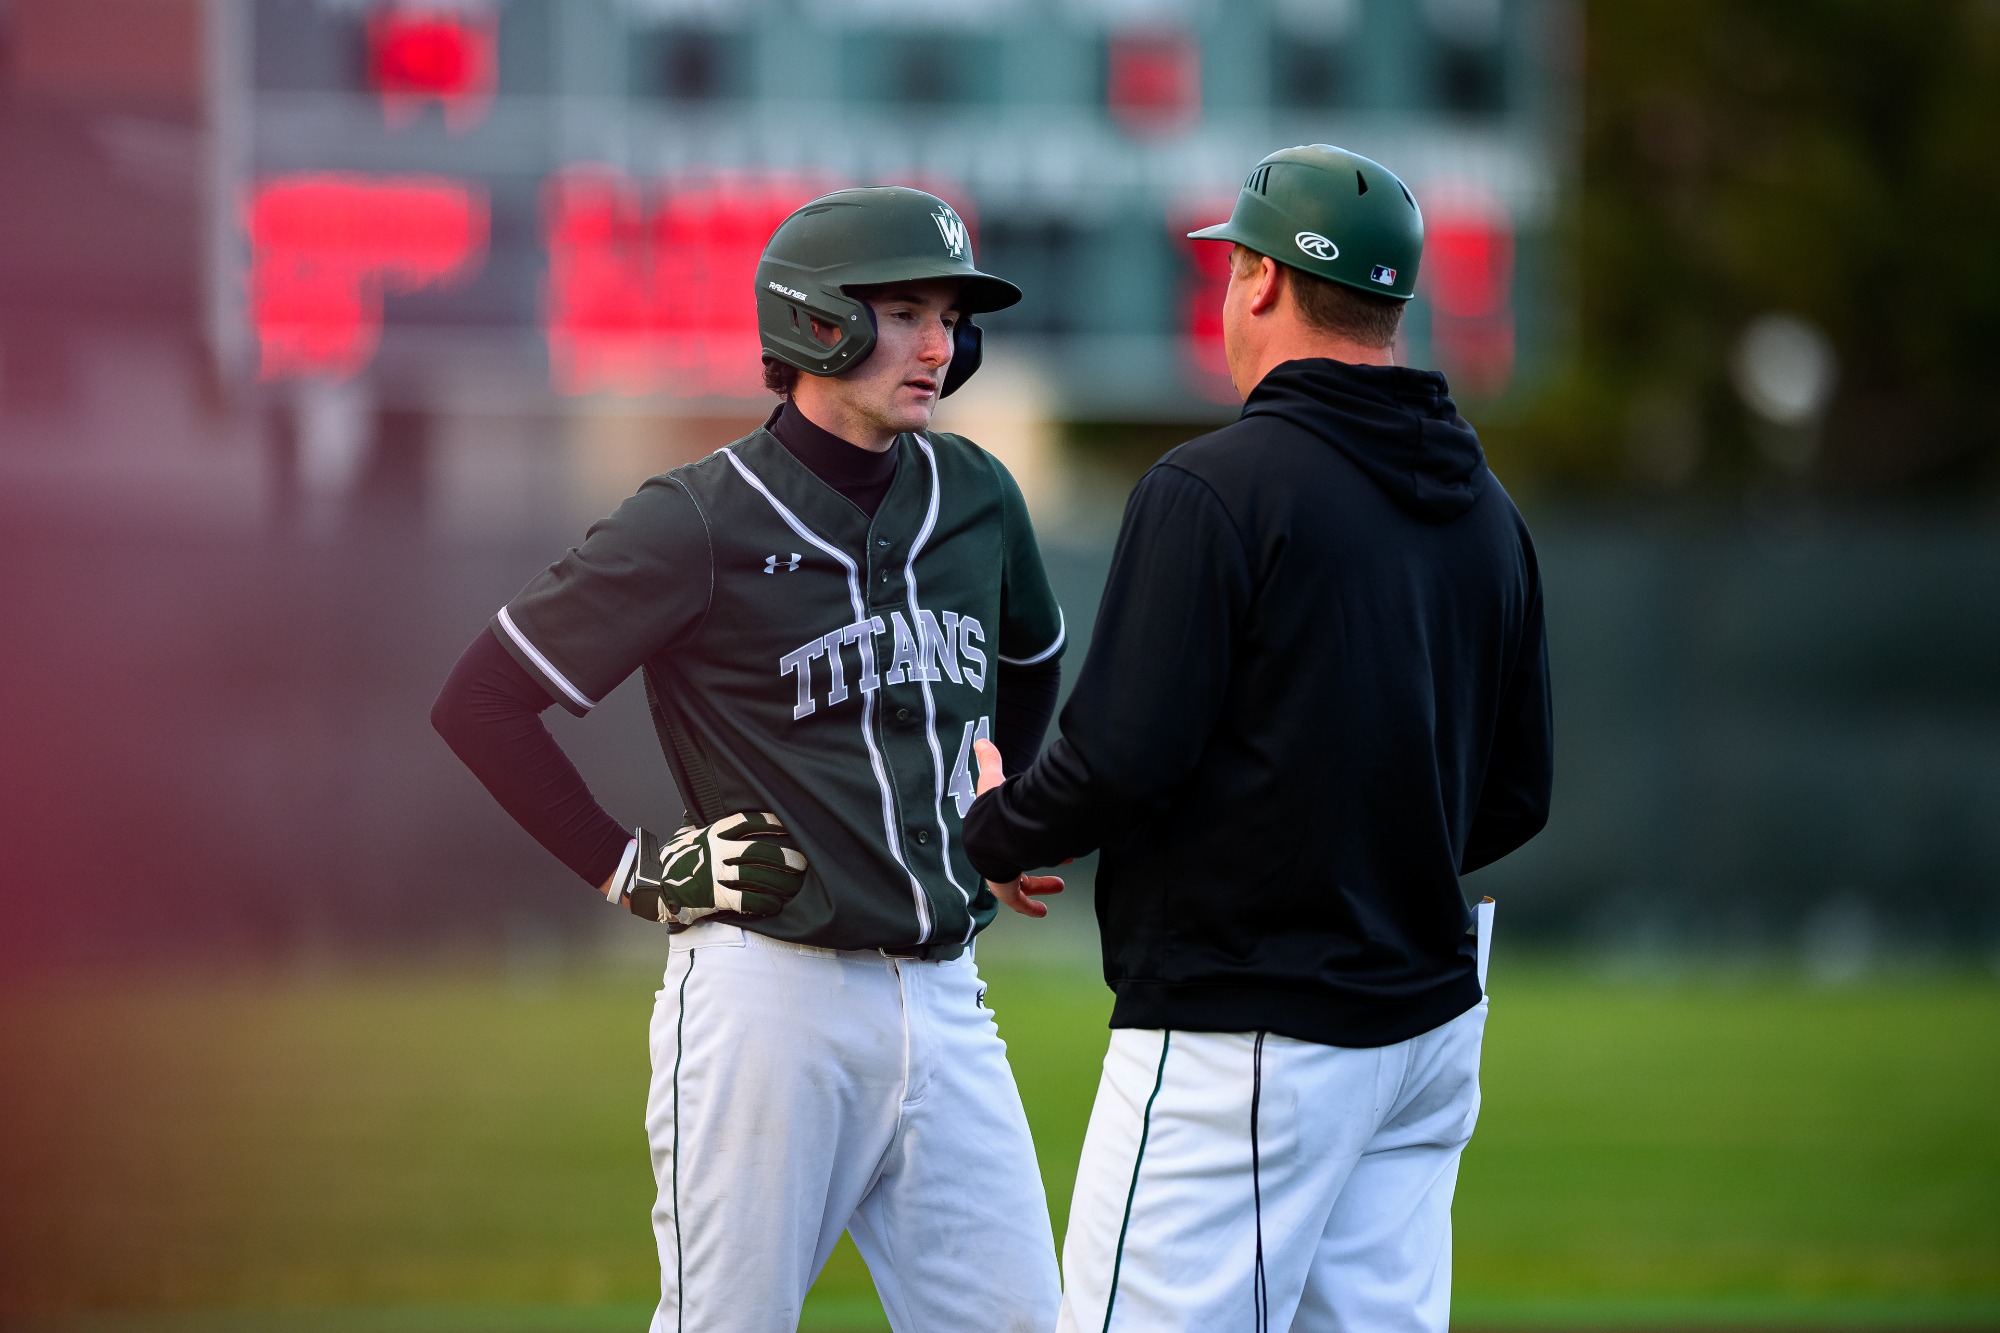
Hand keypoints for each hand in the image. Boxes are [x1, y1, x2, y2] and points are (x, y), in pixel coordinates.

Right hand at [611, 811, 808, 925]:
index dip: (771, 823)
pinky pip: (746, 899)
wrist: (653, 885)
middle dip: (785, 856)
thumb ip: (699, 819)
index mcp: (713, 833)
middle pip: (758, 850)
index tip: (789, 826)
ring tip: (796, 884)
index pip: (748, 822)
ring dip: (780, 881)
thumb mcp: (686, 833)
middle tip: (803, 862)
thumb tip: (702, 804)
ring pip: (756, 875)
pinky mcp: (715, 896)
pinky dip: (764, 902)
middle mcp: (716, 851)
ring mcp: (715, 874)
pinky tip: (776, 903)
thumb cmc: (674, 858)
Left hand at [972, 739, 1063, 917]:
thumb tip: (982, 740)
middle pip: (1015, 867)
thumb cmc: (993, 808)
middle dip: (1037, 868)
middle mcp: (995, 856)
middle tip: (1056, 872)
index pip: (1005, 842)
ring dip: (1040, 885)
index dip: (1021, 842)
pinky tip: (1042, 911)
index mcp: (992, 834)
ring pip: (1021, 884)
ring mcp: (999, 874)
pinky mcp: (1004, 889)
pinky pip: (1017, 902)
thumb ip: (990, 762)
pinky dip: (1030, 907)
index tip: (1039, 843)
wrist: (992, 832)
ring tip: (1060, 884)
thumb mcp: (992, 781)